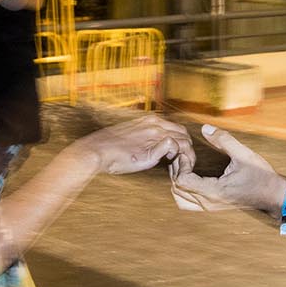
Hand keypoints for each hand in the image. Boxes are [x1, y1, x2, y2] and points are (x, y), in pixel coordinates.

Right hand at [78, 115, 194, 175]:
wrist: (97, 151)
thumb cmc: (111, 149)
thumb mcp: (133, 140)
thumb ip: (147, 141)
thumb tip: (157, 150)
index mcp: (151, 120)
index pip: (177, 129)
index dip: (181, 143)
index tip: (178, 156)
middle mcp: (155, 122)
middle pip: (184, 134)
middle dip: (188, 149)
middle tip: (184, 164)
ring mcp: (155, 131)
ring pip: (183, 140)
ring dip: (186, 154)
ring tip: (181, 167)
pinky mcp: (154, 142)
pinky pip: (175, 146)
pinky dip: (178, 156)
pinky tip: (171, 165)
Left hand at [170, 124, 285, 212]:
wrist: (273, 196)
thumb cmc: (261, 176)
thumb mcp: (244, 154)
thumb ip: (224, 140)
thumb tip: (205, 128)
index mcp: (214, 191)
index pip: (182, 182)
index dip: (181, 165)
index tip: (190, 154)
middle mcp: (208, 203)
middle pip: (177, 190)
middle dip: (177, 172)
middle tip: (186, 157)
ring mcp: (209, 207)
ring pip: (180, 199)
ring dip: (178, 183)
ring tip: (187, 167)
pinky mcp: (211, 207)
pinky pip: (187, 203)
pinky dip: (183, 191)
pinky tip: (192, 176)